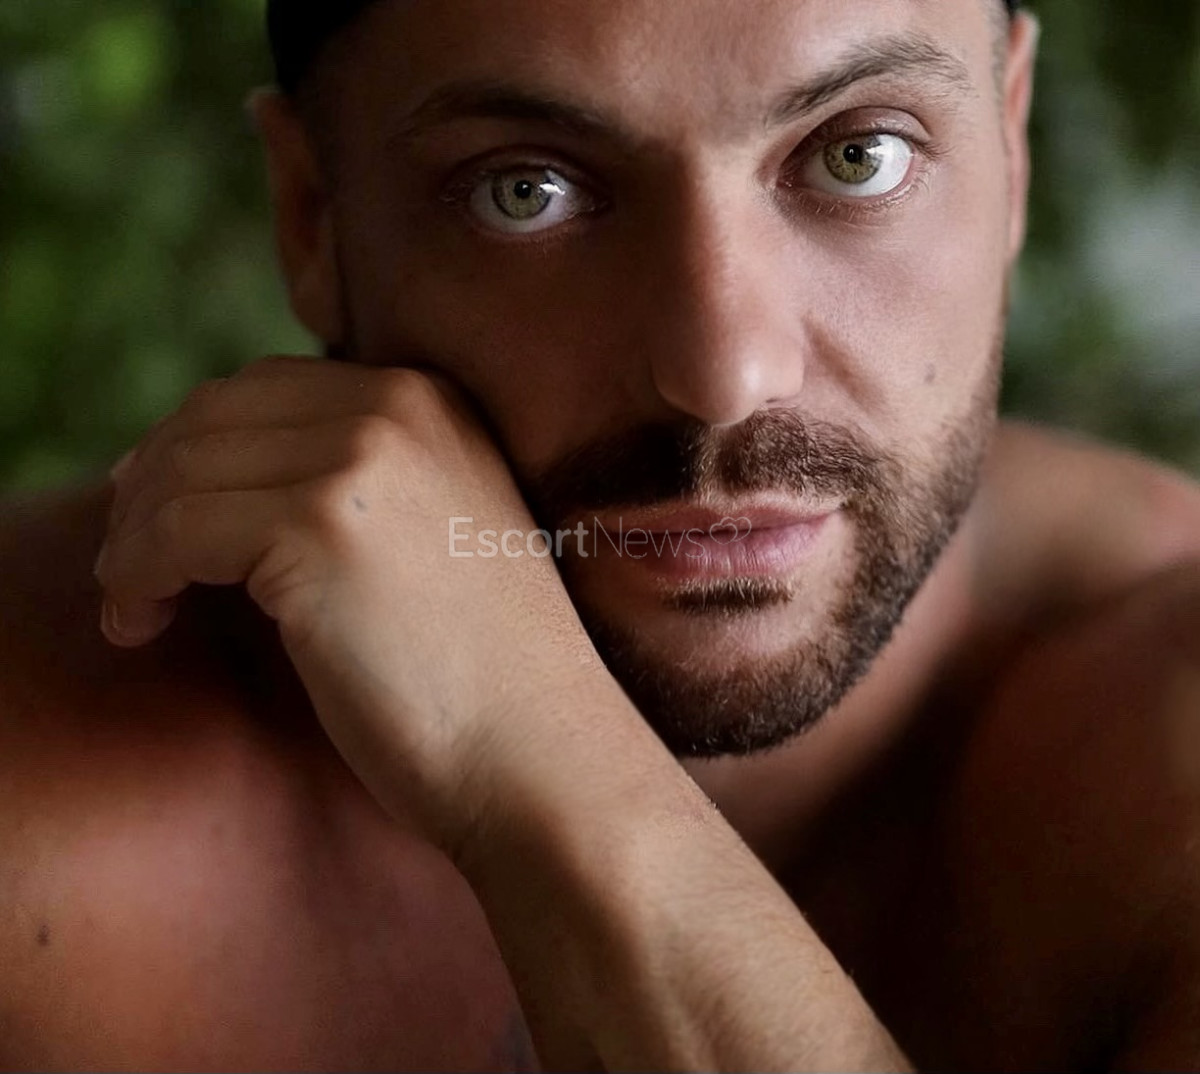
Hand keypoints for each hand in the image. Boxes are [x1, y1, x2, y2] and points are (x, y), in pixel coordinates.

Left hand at [94, 356, 606, 847]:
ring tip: (131, 606)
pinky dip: (133, 578)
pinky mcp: (319, 527)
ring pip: (180, 472)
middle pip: (212, 417)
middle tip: (127, 563)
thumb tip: (225, 481)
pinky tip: (140, 624)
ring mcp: (361, 460)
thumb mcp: (435, 534)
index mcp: (431, 401)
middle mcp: (397, 406)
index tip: (154, 509)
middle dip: (149, 488)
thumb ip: (359, 481)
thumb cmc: (484, 673)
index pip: (265, 387)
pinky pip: (172, 533)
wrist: (542, 752)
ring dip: (132, 541)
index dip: (191, 444)